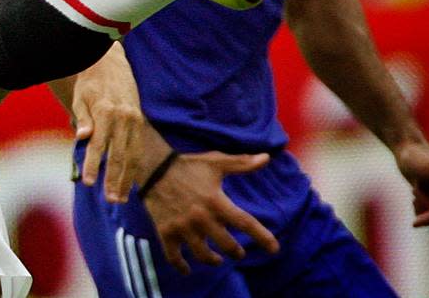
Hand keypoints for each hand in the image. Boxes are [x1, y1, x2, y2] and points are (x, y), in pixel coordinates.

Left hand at [71, 44, 147, 202]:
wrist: (111, 63)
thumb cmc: (90, 83)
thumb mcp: (81, 97)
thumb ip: (82, 118)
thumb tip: (82, 137)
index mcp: (106, 111)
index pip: (99, 144)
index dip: (94, 164)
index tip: (89, 183)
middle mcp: (124, 117)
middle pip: (119, 154)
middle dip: (114, 179)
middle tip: (110, 199)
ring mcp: (135, 120)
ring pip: (132, 154)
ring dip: (127, 178)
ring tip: (121, 198)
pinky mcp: (140, 122)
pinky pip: (138, 149)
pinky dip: (135, 166)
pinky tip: (130, 181)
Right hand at [143, 151, 279, 274]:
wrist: (153, 167)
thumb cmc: (188, 165)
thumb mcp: (216, 162)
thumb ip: (242, 163)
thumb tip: (266, 158)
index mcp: (216, 201)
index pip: (245, 223)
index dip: (263, 237)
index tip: (274, 249)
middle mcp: (201, 218)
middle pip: (227, 245)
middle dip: (236, 252)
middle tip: (238, 252)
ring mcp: (183, 227)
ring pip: (203, 255)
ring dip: (214, 261)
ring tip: (217, 260)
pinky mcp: (166, 232)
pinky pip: (174, 257)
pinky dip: (181, 267)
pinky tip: (187, 270)